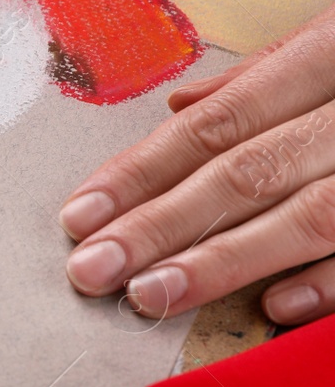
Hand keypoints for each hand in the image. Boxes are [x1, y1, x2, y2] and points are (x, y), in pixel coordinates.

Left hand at [59, 3, 334, 322]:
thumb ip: (268, 77)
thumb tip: (181, 110)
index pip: (222, 121)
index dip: (143, 169)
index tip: (77, 214)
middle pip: (250, 170)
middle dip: (161, 224)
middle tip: (88, 270)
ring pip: (313, 214)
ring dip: (226, 261)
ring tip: (148, 296)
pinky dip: (333, 280)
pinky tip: (274, 308)